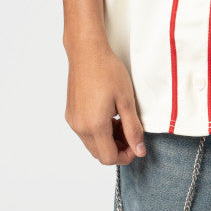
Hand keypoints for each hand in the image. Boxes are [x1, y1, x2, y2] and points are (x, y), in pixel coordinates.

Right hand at [64, 39, 146, 165]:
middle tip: (131, 132)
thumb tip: (140, 151)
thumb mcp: (126, 100)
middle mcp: (80, 127)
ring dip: (108, 141)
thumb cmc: (108, 71)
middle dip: (118, 149)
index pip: (110, 158)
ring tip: (121, 122)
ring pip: (92, 145)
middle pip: (100, 154)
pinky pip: (85, 133)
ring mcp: (73, 121)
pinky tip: (109, 115)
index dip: (126, 156)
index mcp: (94, 125)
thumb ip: (133, 128)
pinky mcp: (70, 114)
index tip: (137, 144)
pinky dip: (98, 132)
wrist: (87, 52)